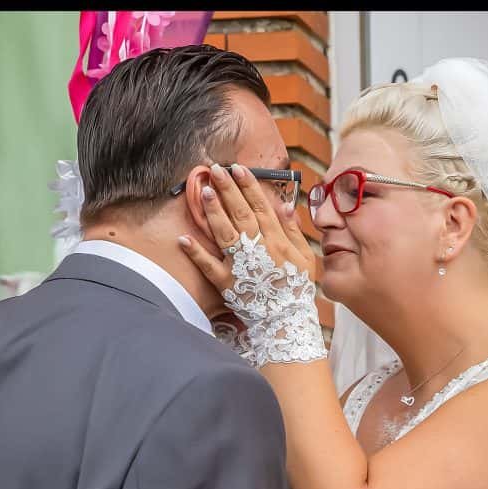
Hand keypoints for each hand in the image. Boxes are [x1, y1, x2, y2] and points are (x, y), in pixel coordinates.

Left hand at [177, 163, 316, 294]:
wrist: (287, 319)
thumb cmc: (296, 287)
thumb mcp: (304, 257)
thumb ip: (294, 230)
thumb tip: (286, 205)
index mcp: (276, 240)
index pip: (261, 206)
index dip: (249, 186)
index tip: (239, 169)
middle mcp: (257, 248)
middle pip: (240, 213)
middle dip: (228, 189)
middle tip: (216, 170)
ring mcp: (240, 265)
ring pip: (224, 232)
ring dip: (213, 211)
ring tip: (203, 191)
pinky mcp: (226, 282)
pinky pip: (209, 266)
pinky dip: (196, 253)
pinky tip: (183, 238)